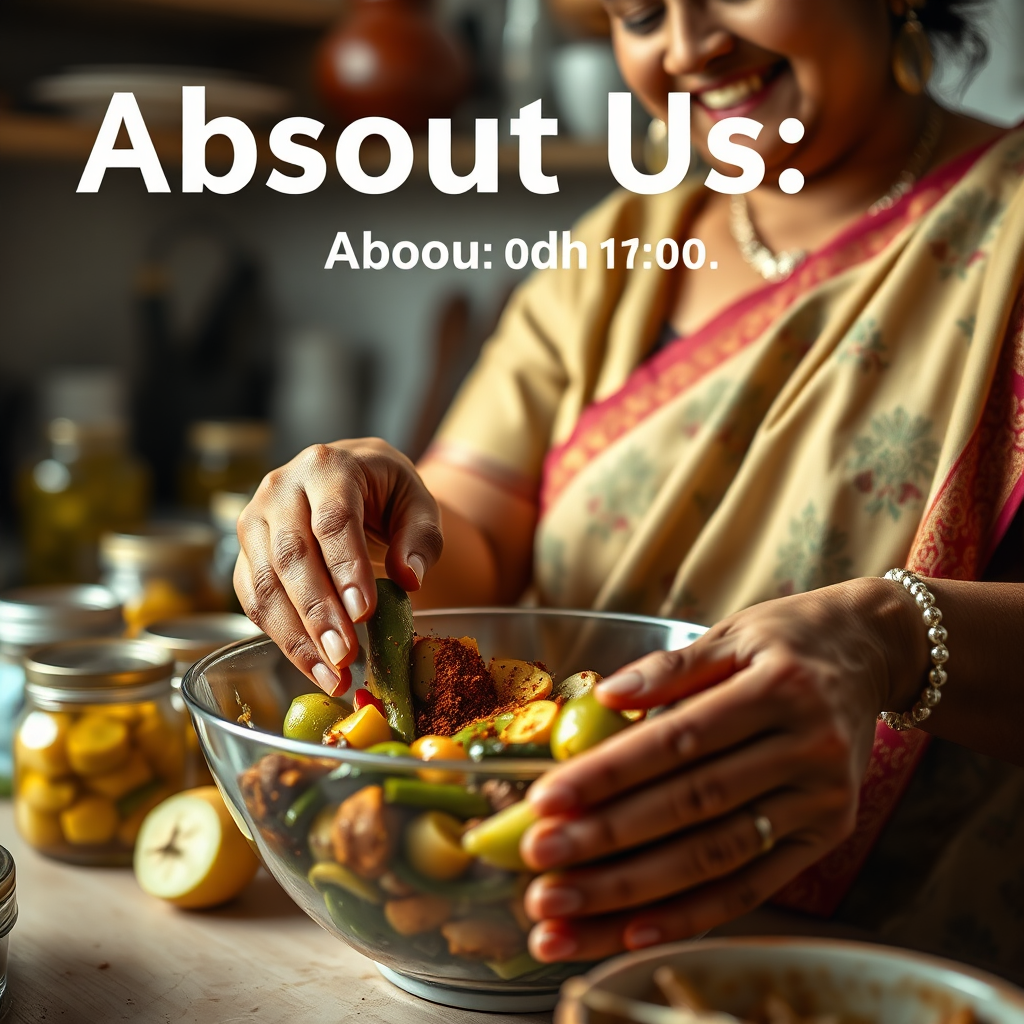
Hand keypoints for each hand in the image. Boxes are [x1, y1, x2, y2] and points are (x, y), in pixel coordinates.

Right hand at [234, 439, 442, 694]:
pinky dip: (282, 638)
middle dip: (318, 612)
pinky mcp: (245, 555)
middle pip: (292, 555)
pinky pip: (254, 601)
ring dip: (296, 636)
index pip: (333, 520)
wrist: (348, 479)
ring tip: (331, 674)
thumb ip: (420, 538)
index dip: (346, 568)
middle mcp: (280, 489)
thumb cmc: (386, 494)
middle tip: (345, 655)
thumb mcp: (417, 503)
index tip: (364, 612)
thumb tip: (409, 579)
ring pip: (265, 584)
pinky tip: (313, 666)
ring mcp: (254, 521)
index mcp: (327, 467)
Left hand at [520, 578, 924, 961]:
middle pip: (693, 806)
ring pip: (716, 857)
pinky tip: (631, 933)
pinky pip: (753, 887)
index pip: (678, 741)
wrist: (876, 653)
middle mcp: (806, 750)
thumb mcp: (734, 632)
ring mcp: (821, 802)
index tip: (545, 801)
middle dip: (608, 840)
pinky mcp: (825, 838)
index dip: (608, 774)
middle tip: (538, 863)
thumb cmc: (788, 640)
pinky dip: (692, 914)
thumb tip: (604, 696)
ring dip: (633, 893)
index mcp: (777, 690)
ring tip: (562, 913)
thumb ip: (670, 668)